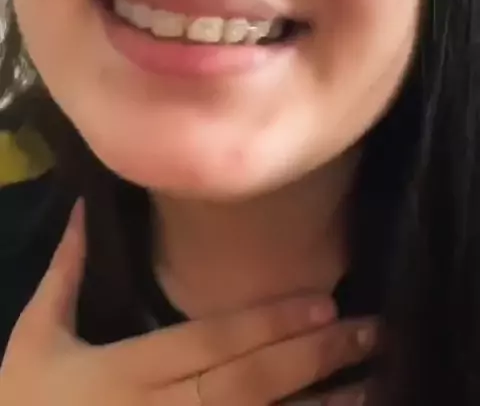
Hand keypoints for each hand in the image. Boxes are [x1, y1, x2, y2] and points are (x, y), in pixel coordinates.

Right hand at [0, 200, 377, 404]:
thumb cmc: (26, 403)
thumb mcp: (36, 337)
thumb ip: (66, 272)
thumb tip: (85, 205)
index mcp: (127, 375)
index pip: (209, 343)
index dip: (267, 324)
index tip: (320, 300)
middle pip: (247, 386)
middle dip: (311, 358)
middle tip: (366, 331)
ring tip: (370, 383)